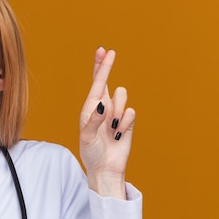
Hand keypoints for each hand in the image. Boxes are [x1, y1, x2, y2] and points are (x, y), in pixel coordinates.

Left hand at [79, 48, 134, 197]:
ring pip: (122, 96)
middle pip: (107, 81)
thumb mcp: (87, 137)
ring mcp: (115, 114)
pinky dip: (124, 124)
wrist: (106, 168)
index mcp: (90, 108)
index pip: (95, 84)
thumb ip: (94, 120)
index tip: (103, 51)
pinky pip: (131, 112)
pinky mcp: (127, 122)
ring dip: (117, 111)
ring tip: (111, 129)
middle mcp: (103, 107)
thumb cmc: (92, 153)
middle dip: (106, 67)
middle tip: (109, 52)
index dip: (100, 67)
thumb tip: (102, 103)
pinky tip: (119, 135)